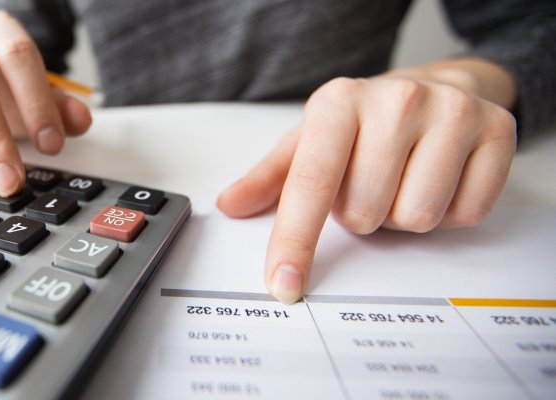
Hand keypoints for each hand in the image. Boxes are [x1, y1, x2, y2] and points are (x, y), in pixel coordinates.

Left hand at [217, 73, 516, 303]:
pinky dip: (448, 213)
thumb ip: (269, 179)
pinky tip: (439, 179)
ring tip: (402, 180)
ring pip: (415, 218)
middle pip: (365, 214)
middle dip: (362, 214)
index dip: (294, 240)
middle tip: (369, 183)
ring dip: (402, 216)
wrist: (436, 86)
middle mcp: (395, 100)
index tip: (284, 283)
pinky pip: (465, 214)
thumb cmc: (363, 124)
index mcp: (338, 102)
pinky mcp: (497, 131)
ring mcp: (451, 112)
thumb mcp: (310, 141)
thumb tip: (229, 206)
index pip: (310, 184)